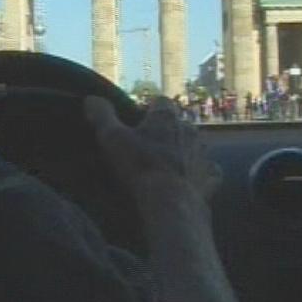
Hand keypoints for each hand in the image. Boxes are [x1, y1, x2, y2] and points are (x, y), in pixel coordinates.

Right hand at [84, 95, 221, 211]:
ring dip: (183, 151)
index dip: (147, 110)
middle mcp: (190, 129)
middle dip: (166, 131)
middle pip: (178, 123)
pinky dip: (200, 173)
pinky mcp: (210, 177)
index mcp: (167, 117)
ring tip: (166, 166)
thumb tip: (91, 98)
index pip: (160, 101)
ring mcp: (203, 153)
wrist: (171, 203)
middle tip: (148, 147)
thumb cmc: (140, 167)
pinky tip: (190, 181)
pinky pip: (209, 170)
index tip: (136, 123)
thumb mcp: (112, 138)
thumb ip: (102, 116)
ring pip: (194, 145)